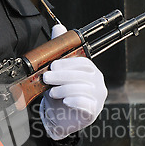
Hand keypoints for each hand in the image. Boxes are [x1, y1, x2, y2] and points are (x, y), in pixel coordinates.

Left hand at [40, 24, 106, 139]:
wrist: (59, 117)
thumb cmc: (60, 94)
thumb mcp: (58, 72)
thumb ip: (60, 51)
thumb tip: (59, 28)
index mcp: (91, 71)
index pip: (84, 63)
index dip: (68, 64)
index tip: (52, 66)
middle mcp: (97, 83)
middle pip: (84, 75)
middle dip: (62, 76)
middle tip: (47, 78)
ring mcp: (97, 98)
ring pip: (83, 88)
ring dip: (64, 89)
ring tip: (52, 92)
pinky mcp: (93, 111)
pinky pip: (86, 104)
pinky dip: (74, 101)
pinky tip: (65, 101)